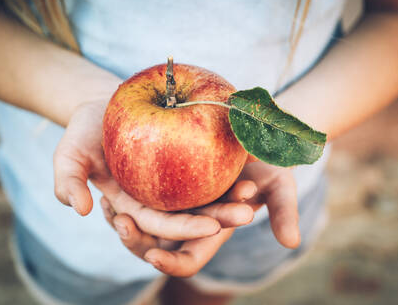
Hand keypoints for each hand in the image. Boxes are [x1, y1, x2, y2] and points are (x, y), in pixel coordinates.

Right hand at [53, 99, 254, 248]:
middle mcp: (158, 198)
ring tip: (256, 193)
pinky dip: (229, 166)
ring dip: (232, 195)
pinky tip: (251, 163)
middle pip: (192, 214)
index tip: (212, 227)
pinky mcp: (185, 156)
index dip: (185, 228)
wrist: (102, 103)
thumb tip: (79, 209)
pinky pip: (209, 164)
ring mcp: (174, 180)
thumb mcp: (69, 154)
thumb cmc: (84, 130)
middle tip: (248, 213)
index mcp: (134, 207)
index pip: (162, 225)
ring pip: (206, 193)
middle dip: (221, 217)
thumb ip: (67, 181)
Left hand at [102, 159, 298, 276]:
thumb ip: (283, 210)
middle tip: (120, 221)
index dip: (172, 264)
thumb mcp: (278, 182)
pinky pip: (136, 197)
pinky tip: (106, 185)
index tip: (154, 256)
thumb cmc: (269, 160)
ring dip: (122, 220)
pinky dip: (122, 196)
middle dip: (135, 239)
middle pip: (155, 244)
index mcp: (213, 230)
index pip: (189, 259)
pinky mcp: (162, 183)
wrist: (253, 132)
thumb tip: (291, 244)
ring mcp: (174, 202)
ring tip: (106, 203)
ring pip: (140, 223)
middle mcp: (189, 221)